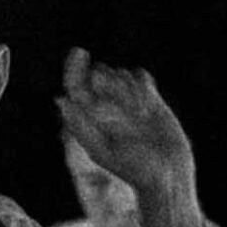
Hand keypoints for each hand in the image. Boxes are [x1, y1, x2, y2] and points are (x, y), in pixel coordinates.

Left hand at [57, 49, 202, 226]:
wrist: (166, 174)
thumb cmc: (133, 168)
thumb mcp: (102, 150)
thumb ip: (81, 126)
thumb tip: (60, 99)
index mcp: (88, 119)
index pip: (75, 86)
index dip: (74, 68)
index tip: (80, 53)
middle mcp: (105, 108)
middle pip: (100, 76)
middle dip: (109, 85)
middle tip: (123, 111)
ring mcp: (127, 101)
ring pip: (121, 75)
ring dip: (128, 91)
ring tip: (138, 117)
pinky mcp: (148, 97)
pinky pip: (140, 76)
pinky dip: (142, 86)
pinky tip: (147, 108)